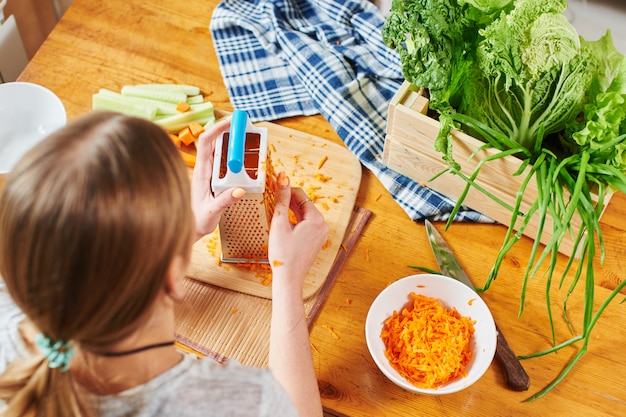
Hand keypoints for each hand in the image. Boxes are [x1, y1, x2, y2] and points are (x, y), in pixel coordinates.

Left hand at [191, 117, 244, 239]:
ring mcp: (209, 173)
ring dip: (232, 143)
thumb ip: (225, 201)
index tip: (231, 121)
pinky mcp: (214, 178)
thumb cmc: (197, 221)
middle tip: (245, 126)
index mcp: (201, 172)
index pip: (206, 142)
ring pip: (220, 150)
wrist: (191, 228)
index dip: (217, 128)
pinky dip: (234, 156)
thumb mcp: (212, 211)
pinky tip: (245, 159)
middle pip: (214, 141)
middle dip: (228, 131)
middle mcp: (204, 169)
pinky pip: (224, 162)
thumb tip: (240, 190)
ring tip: (247, 139)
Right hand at [268, 172, 328, 290]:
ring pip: (303, 213)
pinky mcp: (315, 240)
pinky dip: (294, 218)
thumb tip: (282, 180)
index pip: (301, 195)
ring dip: (290, 207)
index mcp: (317, 220)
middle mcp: (322, 225)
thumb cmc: (284, 255)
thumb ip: (281, 200)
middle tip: (272, 189)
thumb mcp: (280, 224)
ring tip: (275, 201)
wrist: (289, 278)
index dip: (286, 187)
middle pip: (303, 204)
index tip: (275, 180)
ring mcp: (320, 233)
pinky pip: (304, 223)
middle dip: (288, 197)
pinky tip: (282, 217)